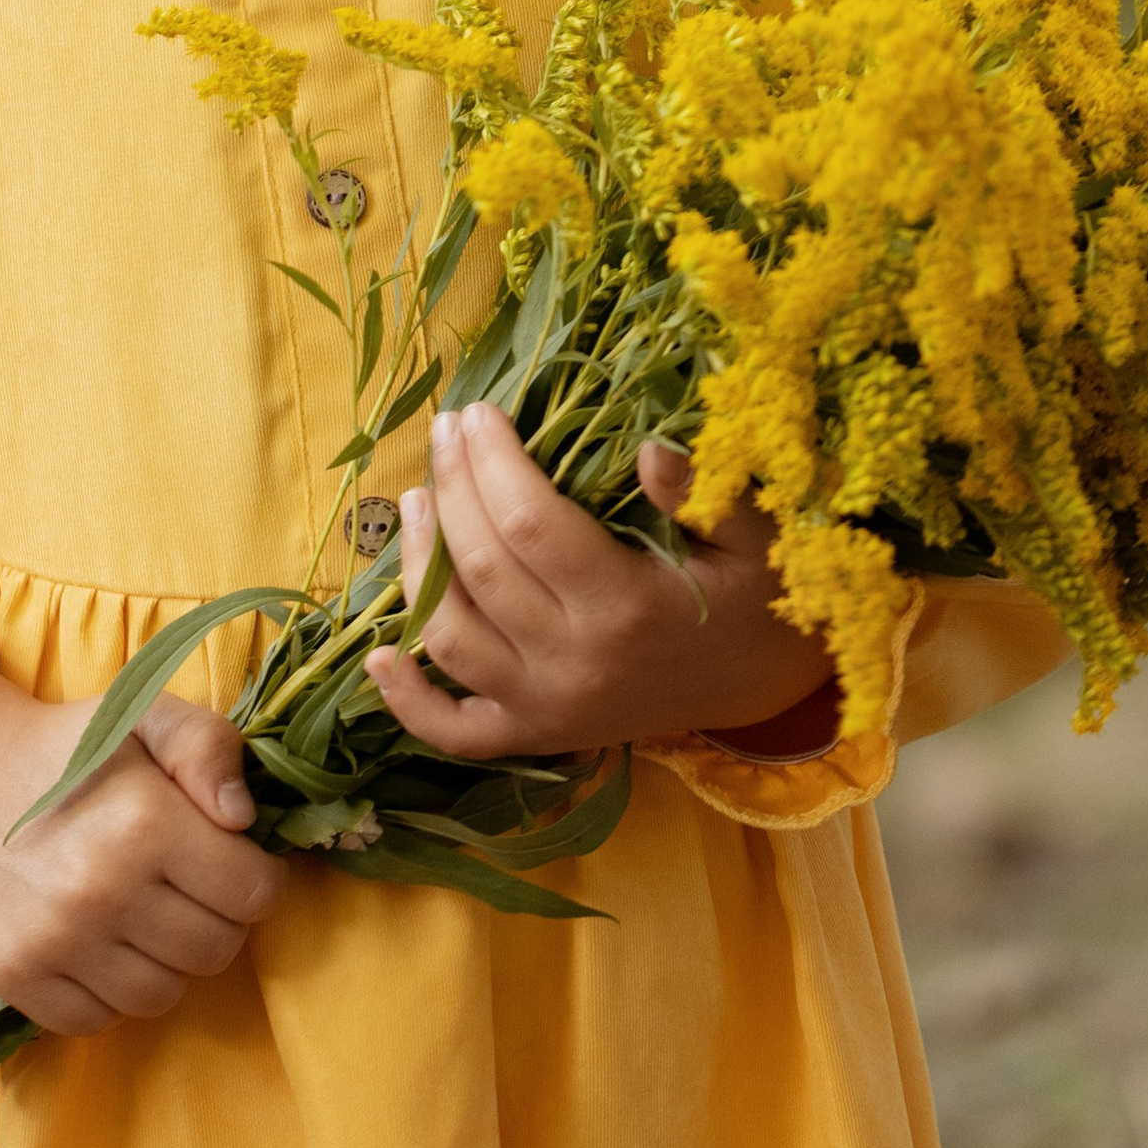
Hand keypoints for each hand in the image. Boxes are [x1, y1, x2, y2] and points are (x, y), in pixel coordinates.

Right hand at [0, 638, 280, 1034]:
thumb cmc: (68, 751)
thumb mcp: (147, 716)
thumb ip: (208, 749)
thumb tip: (243, 820)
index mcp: (145, 823)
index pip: (254, 895)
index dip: (255, 878)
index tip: (230, 861)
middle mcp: (101, 892)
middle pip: (215, 951)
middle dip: (217, 921)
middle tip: (188, 888)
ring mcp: (55, 943)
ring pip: (163, 996)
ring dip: (166, 962)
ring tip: (144, 916)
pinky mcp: (17, 978)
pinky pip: (100, 1021)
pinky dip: (110, 992)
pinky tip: (100, 945)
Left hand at [363, 404, 830, 760]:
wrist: (767, 684)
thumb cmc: (763, 594)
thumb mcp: (756, 534)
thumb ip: (708, 492)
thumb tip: (650, 450)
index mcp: (627, 608)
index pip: (530, 523)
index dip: (492, 461)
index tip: (478, 411)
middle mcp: (575, 666)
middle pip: (480, 568)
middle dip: (451, 485)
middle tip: (445, 429)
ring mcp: (548, 710)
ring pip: (450, 639)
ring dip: (415, 566)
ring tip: (416, 499)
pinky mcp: (536, 736)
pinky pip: (455, 732)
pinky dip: (407, 702)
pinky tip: (380, 653)